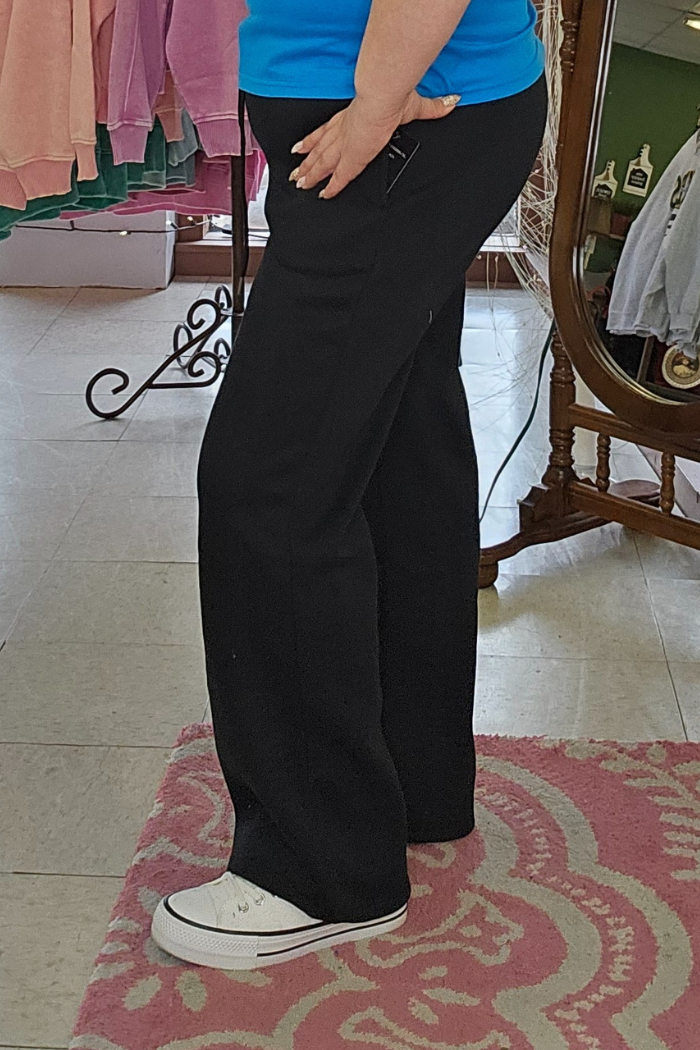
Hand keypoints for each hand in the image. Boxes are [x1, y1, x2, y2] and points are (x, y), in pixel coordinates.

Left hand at [289, 90, 460, 199]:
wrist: (386, 96)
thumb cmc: (395, 95)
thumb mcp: (416, 103)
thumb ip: (434, 107)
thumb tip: (451, 101)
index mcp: (354, 116)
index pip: (328, 130)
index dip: (314, 139)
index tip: (302, 146)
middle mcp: (344, 130)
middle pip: (320, 149)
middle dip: (307, 161)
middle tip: (295, 172)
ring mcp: (346, 145)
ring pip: (322, 163)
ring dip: (311, 173)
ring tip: (300, 183)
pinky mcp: (352, 158)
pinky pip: (338, 177)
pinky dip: (330, 186)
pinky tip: (323, 195)